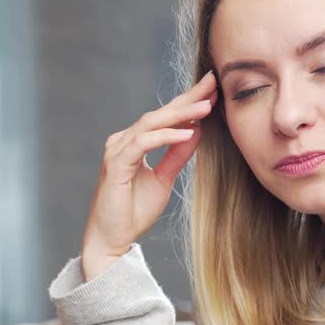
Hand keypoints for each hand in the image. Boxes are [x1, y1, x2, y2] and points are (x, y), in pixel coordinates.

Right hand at [81, 70, 218, 280]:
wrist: (112, 240)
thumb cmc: (133, 211)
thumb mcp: (164, 179)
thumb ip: (177, 155)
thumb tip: (195, 130)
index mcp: (134, 142)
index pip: (164, 117)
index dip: (188, 101)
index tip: (213, 89)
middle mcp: (123, 141)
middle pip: (159, 113)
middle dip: (187, 98)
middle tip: (213, 84)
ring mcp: (118, 150)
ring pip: (151, 123)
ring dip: (180, 114)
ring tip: (206, 108)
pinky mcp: (117, 164)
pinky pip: (143, 143)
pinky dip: (166, 137)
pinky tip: (187, 133)